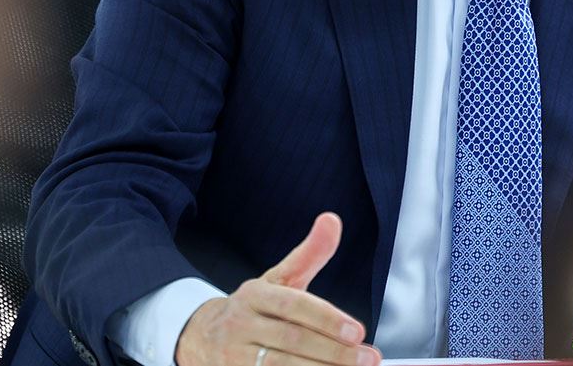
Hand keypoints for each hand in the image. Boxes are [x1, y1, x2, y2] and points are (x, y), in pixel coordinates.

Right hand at [176, 213, 379, 365]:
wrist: (204, 337)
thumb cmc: (255, 308)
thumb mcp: (279, 278)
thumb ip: (309, 253)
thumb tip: (332, 219)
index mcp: (254, 295)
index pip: (292, 305)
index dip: (326, 319)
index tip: (358, 331)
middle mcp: (241, 325)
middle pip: (291, 340)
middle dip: (334, 352)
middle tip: (368, 358)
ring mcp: (235, 357)